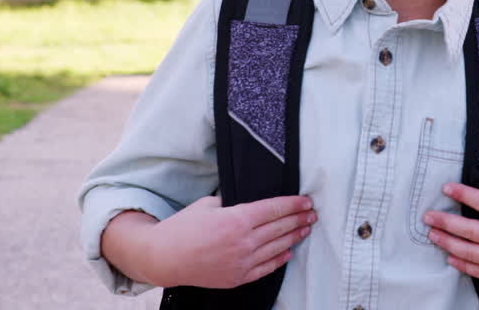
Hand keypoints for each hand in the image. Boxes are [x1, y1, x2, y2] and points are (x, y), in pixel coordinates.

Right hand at [109, 195, 315, 288]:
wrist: (166, 258)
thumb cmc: (184, 227)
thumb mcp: (208, 204)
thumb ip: (232, 203)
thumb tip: (249, 204)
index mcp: (237, 219)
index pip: (274, 209)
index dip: (293, 204)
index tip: (306, 201)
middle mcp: (244, 241)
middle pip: (280, 227)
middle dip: (299, 219)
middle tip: (312, 213)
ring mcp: (242, 261)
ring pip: (277, 247)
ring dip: (294, 237)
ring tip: (306, 229)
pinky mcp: (238, 277)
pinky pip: (266, 268)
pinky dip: (279, 259)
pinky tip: (288, 252)